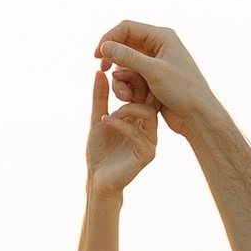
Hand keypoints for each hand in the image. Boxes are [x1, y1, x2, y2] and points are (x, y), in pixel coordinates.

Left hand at [86, 60, 158, 195]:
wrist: (97, 178)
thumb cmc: (100, 150)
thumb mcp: (98, 117)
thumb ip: (100, 97)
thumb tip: (99, 72)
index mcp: (141, 117)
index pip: (145, 91)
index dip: (134, 78)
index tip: (115, 71)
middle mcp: (150, 127)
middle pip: (152, 98)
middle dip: (136, 87)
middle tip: (118, 80)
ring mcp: (150, 140)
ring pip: (149, 114)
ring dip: (128, 108)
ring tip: (109, 111)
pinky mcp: (146, 154)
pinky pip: (139, 134)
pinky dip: (121, 125)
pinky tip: (105, 120)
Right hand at [94, 20, 217, 134]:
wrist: (198, 117)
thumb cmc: (183, 92)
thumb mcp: (154, 72)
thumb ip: (128, 57)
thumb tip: (104, 46)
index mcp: (162, 37)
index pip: (127, 28)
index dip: (109, 39)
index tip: (97, 56)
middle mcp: (158, 47)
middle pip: (124, 45)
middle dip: (114, 60)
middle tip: (103, 70)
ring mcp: (154, 64)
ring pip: (126, 65)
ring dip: (121, 79)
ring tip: (126, 96)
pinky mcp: (152, 80)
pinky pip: (131, 78)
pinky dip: (127, 87)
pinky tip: (131, 99)